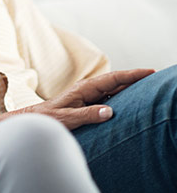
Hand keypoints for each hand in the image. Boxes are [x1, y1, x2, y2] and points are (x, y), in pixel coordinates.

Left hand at [28, 68, 154, 129]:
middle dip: (136, 78)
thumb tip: (109, 112)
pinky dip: (123, 98)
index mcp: (84, 88)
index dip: (132, 75)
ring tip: (150, 87)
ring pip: (114, 90)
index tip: (149, 72)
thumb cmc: (49, 119)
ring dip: (131, 88)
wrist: (36, 120)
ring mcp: (89, 96)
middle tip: (156, 77)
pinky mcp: (89, 104)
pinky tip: (133, 101)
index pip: (113, 79)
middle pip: (117, 82)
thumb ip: (87, 115)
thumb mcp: (68, 118)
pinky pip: (110, 99)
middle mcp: (88, 89)